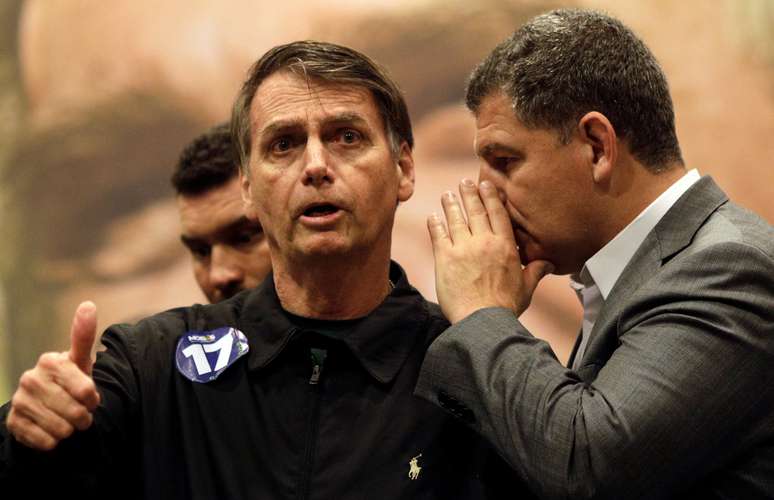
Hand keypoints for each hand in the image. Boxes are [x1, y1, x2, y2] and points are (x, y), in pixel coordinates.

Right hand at [6, 301, 100, 449]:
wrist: (44, 407)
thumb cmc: (69, 381)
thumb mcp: (80, 361)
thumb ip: (83, 336)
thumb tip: (88, 304)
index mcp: (50, 361)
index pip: (87, 390)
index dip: (94, 400)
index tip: (91, 398)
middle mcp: (30, 378)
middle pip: (76, 412)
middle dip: (84, 417)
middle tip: (81, 414)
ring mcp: (20, 401)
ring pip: (61, 429)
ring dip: (70, 430)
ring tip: (68, 422)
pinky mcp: (13, 423)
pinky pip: (46, 442)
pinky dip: (54, 442)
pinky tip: (51, 432)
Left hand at [428, 179, 553, 322]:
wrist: (482, 319)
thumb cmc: (505, 306)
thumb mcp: (526, 288)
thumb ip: (536, 271)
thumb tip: (550, 263)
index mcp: (505, 246)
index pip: (498, 214)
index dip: (491, 197)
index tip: (486, 185)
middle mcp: (484, 242)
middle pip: (476, 211)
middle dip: (470, 194)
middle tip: (464, 182)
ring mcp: (463, 248)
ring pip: (456, 219)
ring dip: (451, 204)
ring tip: (448, 195)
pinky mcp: (445, 258)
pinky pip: (438, 235)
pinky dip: (435, 224)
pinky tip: (432, 216)